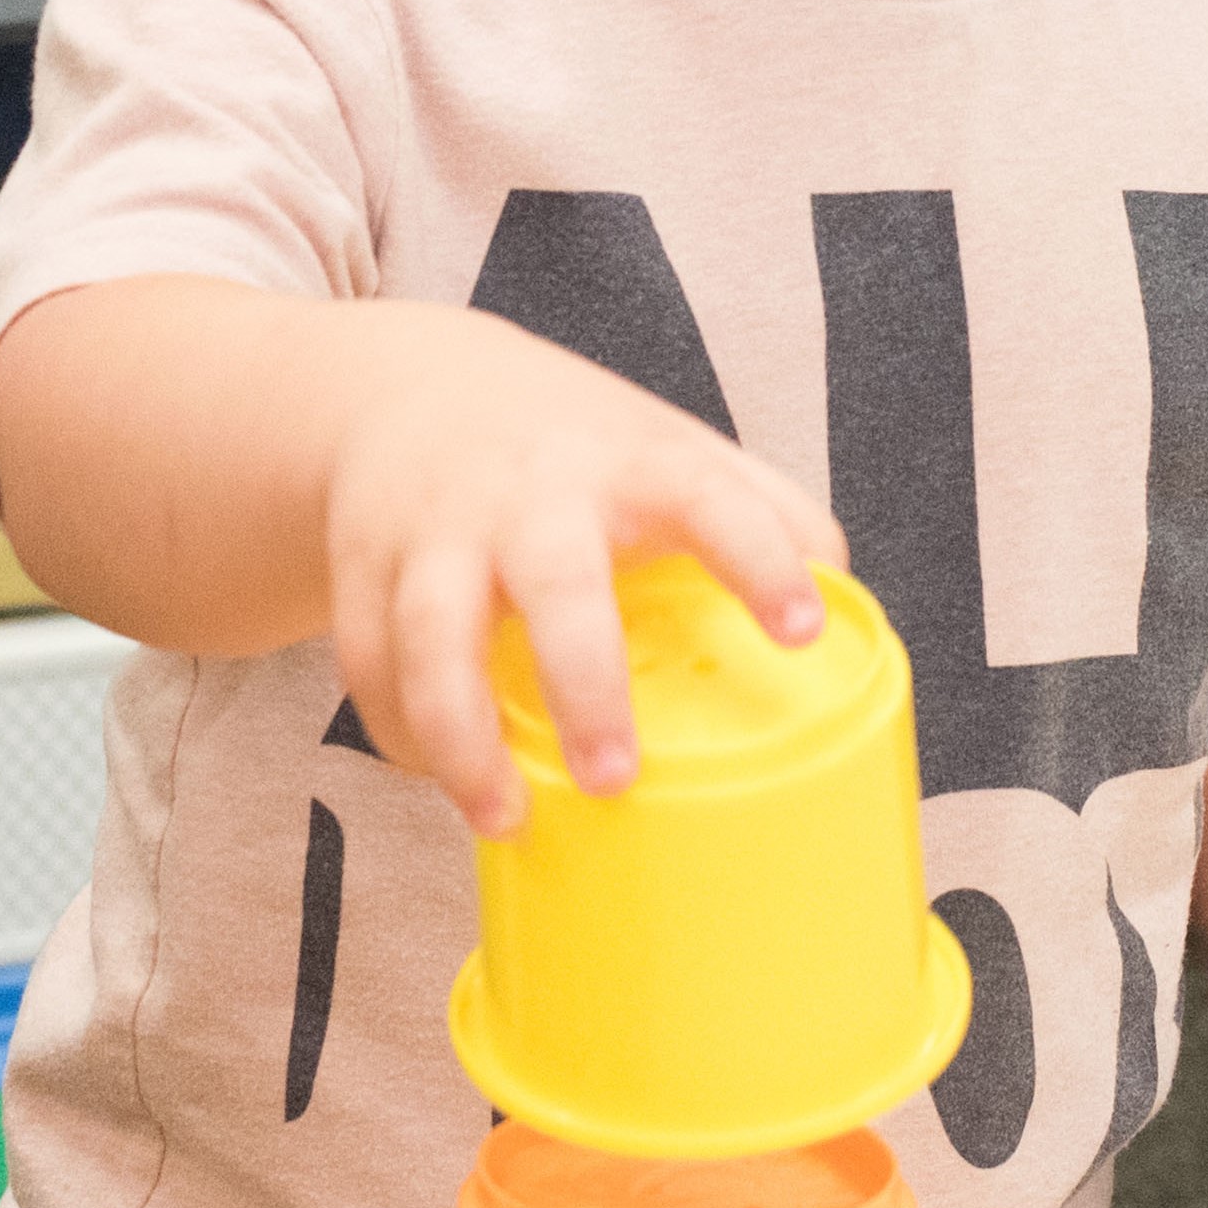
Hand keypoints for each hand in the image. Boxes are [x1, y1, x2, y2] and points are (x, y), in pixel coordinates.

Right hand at [320, 307, 843, 836]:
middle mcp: (528, 494)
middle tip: (615, 778)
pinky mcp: (363, 567)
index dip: (756, 558)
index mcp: (625, 462)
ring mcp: (436, 530)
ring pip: (428, 636)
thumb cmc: (567, 444)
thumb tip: (844, 598)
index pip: (706, 497)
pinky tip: (445, 779)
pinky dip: (401, 732)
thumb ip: (759, 504)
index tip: (801, 629)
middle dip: (581, 683)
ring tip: (505, 819)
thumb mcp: (666, 445)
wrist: (402, 388)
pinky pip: (369, 664)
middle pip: (552, 585)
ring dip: (461, 736)